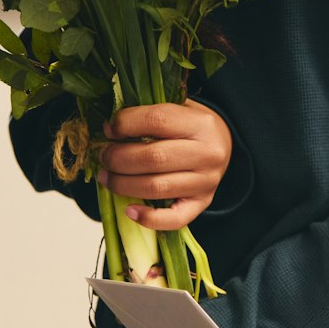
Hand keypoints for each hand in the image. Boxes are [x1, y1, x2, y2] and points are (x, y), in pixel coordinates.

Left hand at [100, 100, 231, 231]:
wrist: (225, 145)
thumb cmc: (192, 126)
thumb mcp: (179, 109)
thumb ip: (150, 114)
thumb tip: (110, 128)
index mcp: (201, 123)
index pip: (157, 120)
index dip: (125, 124)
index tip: (109, 129)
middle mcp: (207, 154)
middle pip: (153, 158)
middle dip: (118, 158)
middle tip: (104, 156)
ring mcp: (206, 182)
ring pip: (156, 188)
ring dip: (122, 185)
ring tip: (107, 177)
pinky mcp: (202, 204)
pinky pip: (173, 219)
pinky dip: (148, 218)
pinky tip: (129, 210)